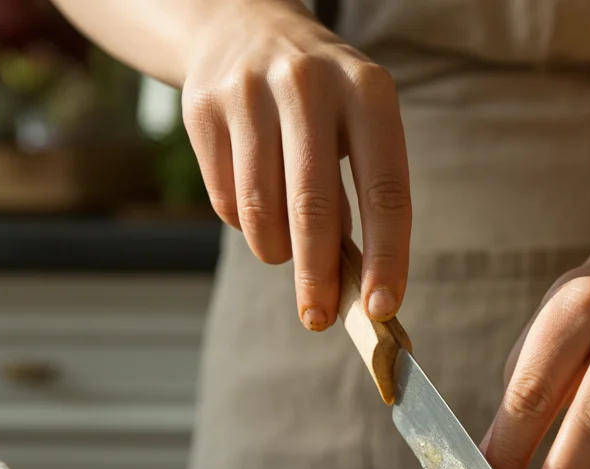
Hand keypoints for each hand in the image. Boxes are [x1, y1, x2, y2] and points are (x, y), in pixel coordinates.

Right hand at [180, 0, 410, 329]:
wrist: (242, 26)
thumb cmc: (322, 102)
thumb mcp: (358, 126)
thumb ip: (361, 196)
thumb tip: (359, 290)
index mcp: (367, 91)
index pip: (386, 190)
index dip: (386, 256)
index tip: (382, 308)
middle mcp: (308, 84)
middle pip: (314, 207)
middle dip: (318, 276)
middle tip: (319, 318)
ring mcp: (249, 92)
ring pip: (262, 211)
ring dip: (277, 251)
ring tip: (286, 249)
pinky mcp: (202, 108)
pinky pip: (225, 200)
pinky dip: (245, 223)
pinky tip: (255, 202)